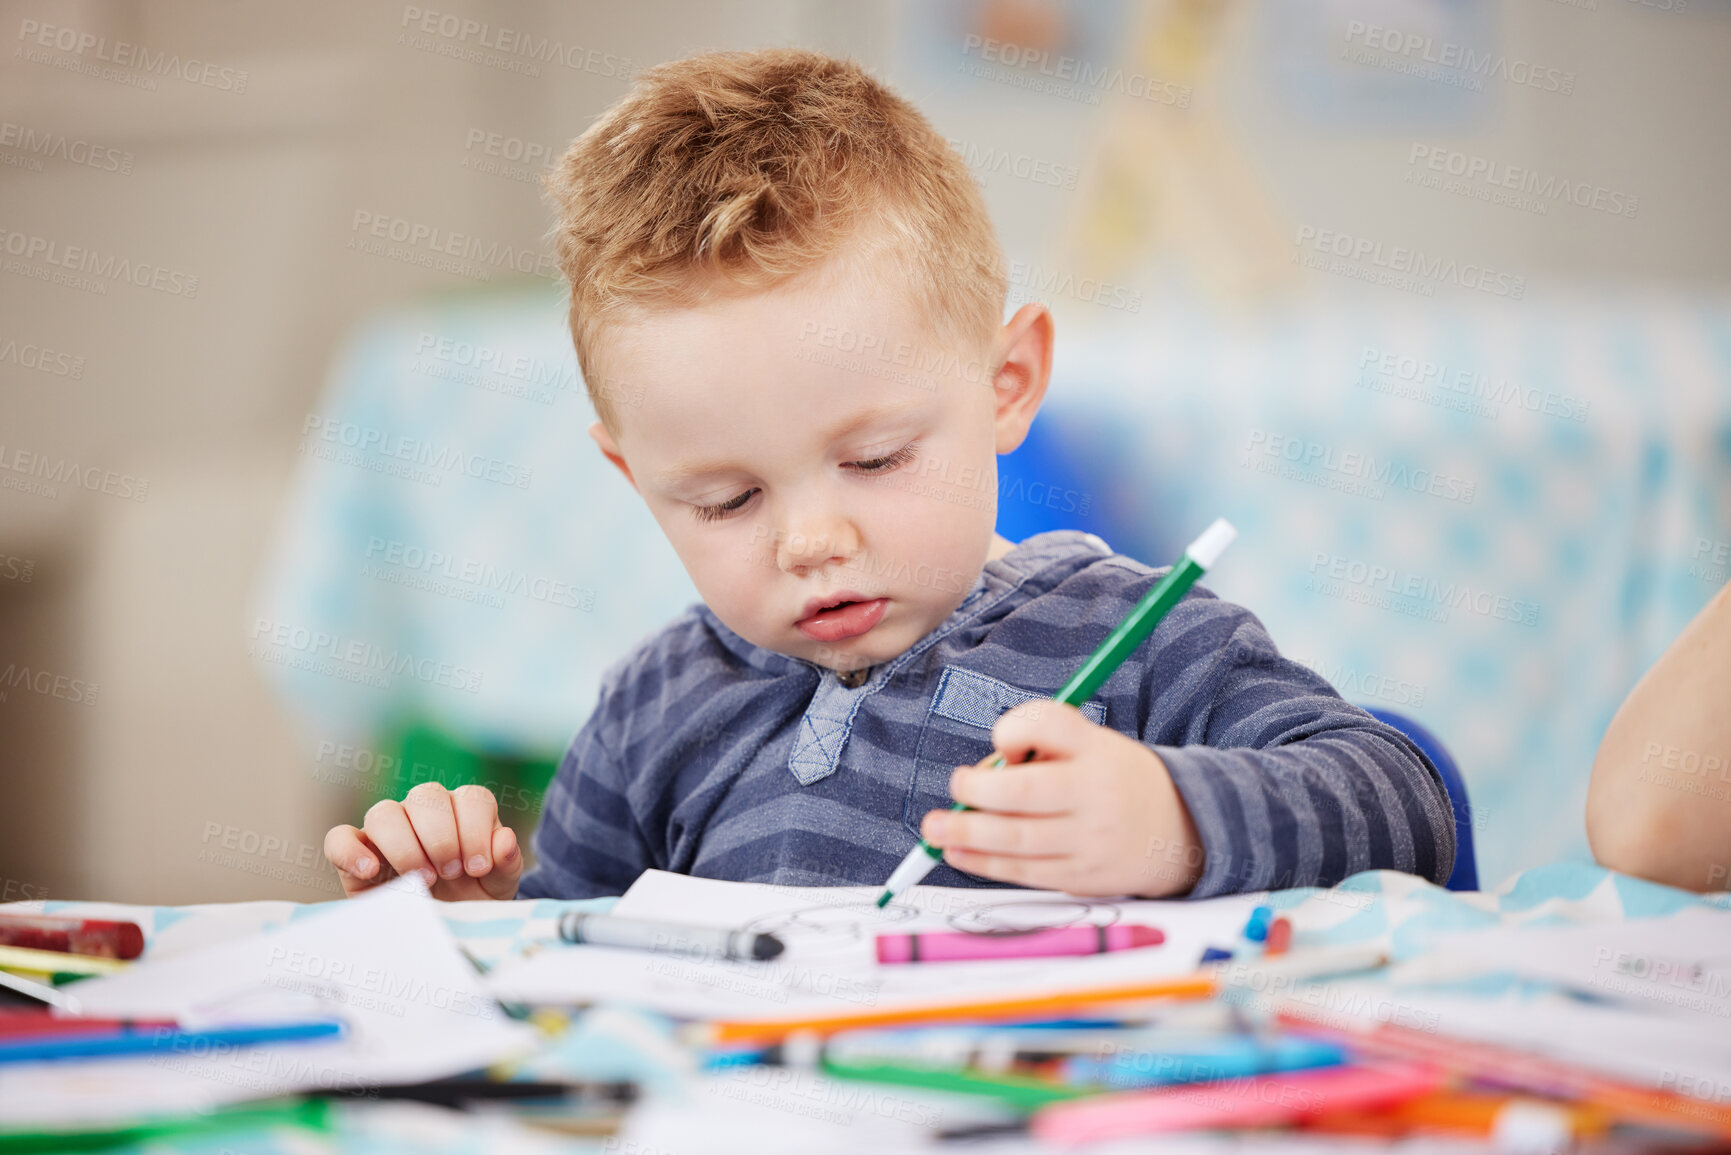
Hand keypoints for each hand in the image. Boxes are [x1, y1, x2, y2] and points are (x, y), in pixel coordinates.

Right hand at [324, 782, 521, 900]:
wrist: (441, 929)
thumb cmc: (472, 900)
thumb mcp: (496, 888)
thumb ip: (505, 864)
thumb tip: (504, 839)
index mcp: (464, 812)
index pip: (471, 798)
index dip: (476, 829)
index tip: (478, 868)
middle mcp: (425, 812)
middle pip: (426, 795)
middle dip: (442, 836)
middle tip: (451, 873)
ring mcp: (387, 830)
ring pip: (384, 811)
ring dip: (404, 844)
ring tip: (421, 879)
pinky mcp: (355, 854)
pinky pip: (339, 837)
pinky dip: (350, 850)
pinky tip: (371, 871)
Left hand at [919, 701, 1203, 896]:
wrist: (1179, 829)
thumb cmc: (1111, 778)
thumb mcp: (1090, 744)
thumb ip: (1040, 745)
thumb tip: (982, 774)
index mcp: (1095, 748)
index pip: (1051, 725)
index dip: (1015, 731)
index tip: (1001, 744)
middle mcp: (1094, 791)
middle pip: (1025, 791)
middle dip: (977, 791)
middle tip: (955, 786)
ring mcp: (1089, 838)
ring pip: (1018, 838)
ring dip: (968, 833)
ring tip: (935, 829)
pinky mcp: (1082, 876)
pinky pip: (1024, 871)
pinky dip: (985, 863)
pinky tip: (958, 853)